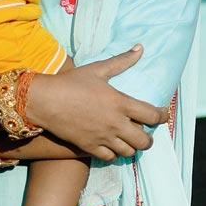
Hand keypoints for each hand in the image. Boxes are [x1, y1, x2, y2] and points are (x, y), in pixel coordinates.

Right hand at [22, 46, 167, 160]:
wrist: (42, 100)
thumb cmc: (70, 82)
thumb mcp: (98, 69)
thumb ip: (122, 61)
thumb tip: (140, 48)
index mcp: (120, 103)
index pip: (152, 115)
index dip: (162, 116)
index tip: (162, 115)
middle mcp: (115, 123)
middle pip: (144, 140)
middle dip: (149, 138)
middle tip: (146, 132)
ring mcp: (102, 137)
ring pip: (128, 151)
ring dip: (132, 146)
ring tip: (130, 140)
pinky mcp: (88, 146)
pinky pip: (109, 157)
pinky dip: (114, 154)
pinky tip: (113, 146)